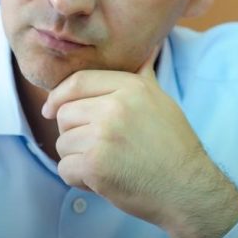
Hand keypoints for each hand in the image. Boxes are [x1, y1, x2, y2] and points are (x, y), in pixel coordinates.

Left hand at [42, 45, 237, 237]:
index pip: (78, 81)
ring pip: (62, 143)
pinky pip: (64, 168)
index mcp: (130, 87)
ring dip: (76, 158)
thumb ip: (144, 76)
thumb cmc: (174, 146)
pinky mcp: (95, 165)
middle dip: (72, 132)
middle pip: (65, 113)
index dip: (58, 96)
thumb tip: (148, 48)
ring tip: (104, 164)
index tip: (50, 109)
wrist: (188, 188)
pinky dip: (78, 179)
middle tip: (96, 147)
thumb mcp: (161, 101)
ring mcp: (103, 136)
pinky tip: (101, 180)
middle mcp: (115, 107)